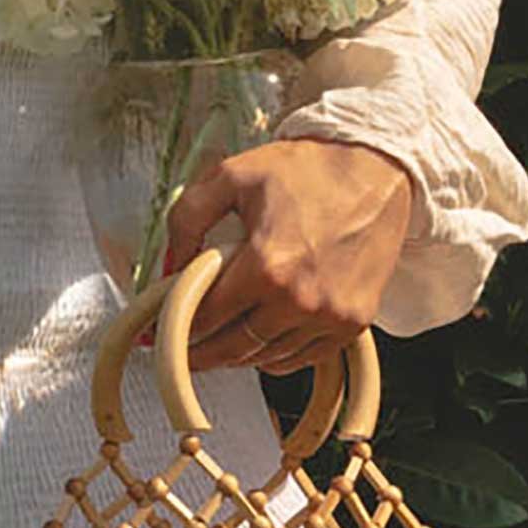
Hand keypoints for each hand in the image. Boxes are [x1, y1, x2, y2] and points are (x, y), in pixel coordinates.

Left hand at [156, 138, 417, 375]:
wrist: (375, 168)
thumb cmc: (309, 169)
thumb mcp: (231, 176)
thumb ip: (187, 219)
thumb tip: (171, 267)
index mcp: (268, 265)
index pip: (205, 317)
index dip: (171, 328)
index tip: (152, 331)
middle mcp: (301, 300)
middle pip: (232, 349)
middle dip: (197, 352)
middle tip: (176, 348)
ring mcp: (331, 317)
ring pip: (265, 359)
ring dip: (235, 354)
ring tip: (216, 339)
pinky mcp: (353, 323)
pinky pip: (300, 359)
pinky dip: (273, 356)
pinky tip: (259, 337)